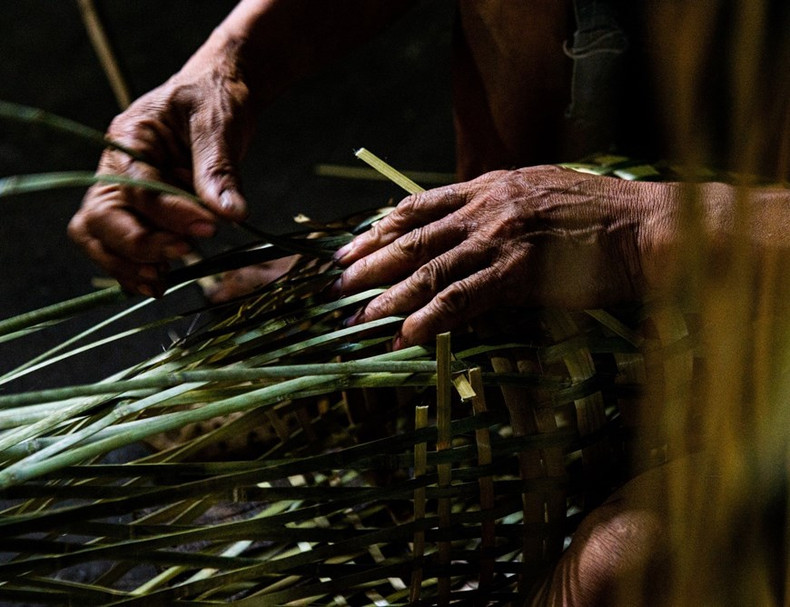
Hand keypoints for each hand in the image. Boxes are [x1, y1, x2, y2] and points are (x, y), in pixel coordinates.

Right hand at [68, 43, 254, 296]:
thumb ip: (219, 168)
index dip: (169, 215)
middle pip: (100, 220)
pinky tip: (161, 281)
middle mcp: (116, 169)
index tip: (209, 228)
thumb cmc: (214, 99)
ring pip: (100, 238)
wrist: (217, 94)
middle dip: (137, 246)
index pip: (136, 189)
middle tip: (182, 256)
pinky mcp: (140, 212)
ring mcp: (123, 192)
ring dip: (128, 265)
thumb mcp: (219, 123)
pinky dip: (136, 267)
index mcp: (128, 139)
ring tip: (162, 283)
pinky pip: (120, 246)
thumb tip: (230, 215)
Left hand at [333, 166, 665, 347]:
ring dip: (390, 296)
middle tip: (338, 282)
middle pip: (413, 237)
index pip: (418, 205)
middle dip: (371, 261)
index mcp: (490, 185)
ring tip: (360, 318)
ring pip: (430, 270)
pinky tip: (406, 336)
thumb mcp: (540, 195)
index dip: (380, 227)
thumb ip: (498, 208)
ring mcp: (502, 238)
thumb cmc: (600, 217)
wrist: (647, 229)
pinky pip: (462, 299)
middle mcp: (488, 206)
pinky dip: (429, 319)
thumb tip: (465, 231)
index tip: (352, 244)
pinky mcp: (518, 272)